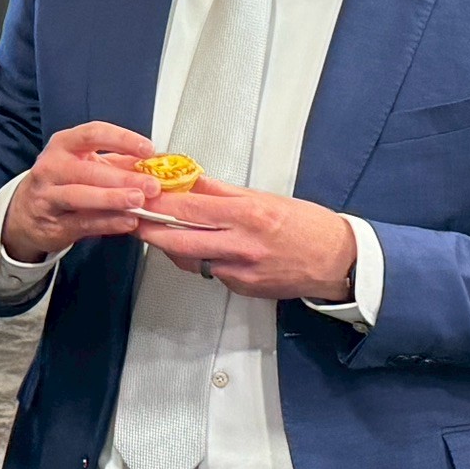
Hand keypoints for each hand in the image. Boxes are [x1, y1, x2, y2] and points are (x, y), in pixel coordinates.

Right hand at [0, 121, 161, 261]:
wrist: (25, 213)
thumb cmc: (61, 182)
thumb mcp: (84, 164)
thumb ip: (117, 163)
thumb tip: (154, 164)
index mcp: (63, 145)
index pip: (93, 134)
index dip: (122, 140)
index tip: (147, 149)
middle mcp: (51, 167)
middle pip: (88, 169)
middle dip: (123, 177)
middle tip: (150, 185)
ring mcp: (48, 196)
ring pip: (81, 196)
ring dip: (112, 199)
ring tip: (138, 202)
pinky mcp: (53, 223)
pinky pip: (82, 222)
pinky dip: (107, 223)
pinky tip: (127, 222)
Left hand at [131, 177, 358, 300]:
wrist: (339, 261)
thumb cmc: (306, 224)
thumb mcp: (265, 198)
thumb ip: (223, 191)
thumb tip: (188, 179)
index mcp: (248, 215)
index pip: (189, 208)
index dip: (158, 203)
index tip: (137, 195)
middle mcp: (241, 245)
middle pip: (179, 240)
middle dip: (149, 230)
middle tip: (130, 219)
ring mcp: (240, 272)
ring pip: (190, 259)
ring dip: (169, 246)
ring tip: (155, 231)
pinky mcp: (242, 288)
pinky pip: (209, 272)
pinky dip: (197, 258)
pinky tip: (195, 247)